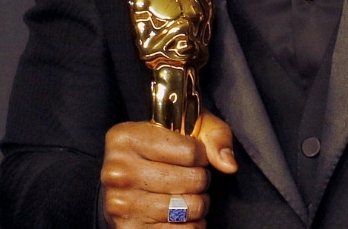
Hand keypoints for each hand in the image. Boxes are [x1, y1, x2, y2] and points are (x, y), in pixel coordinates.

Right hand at [101, 112, 237, 227]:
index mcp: (125, 138)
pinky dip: (191, 225)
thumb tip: (228, 165)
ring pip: (190, 208)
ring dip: (197, 204)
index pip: (190, 151)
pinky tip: (179, 215)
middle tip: (189, 178)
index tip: (191, 156)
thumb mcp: (186, 128)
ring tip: (185, 195)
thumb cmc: (161, 150)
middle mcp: (118, 171)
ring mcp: (121, 204)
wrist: (124, 183)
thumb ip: (214, 135)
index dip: (201, 155)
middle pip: (192, 180)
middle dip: (200, 180)